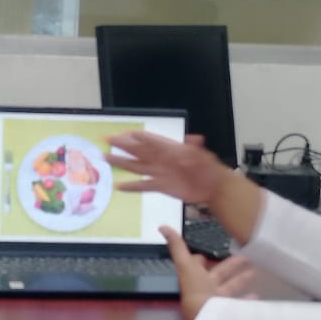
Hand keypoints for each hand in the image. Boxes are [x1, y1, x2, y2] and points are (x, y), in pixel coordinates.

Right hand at [105, 132, 230, 204]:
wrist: (214, 186)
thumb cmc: (209, 168)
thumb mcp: (203, 155)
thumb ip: (196, 148)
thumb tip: (194, 140)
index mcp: (170, 149)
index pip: (151, 140)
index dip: (138, 136)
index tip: (124, 132)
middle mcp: (162, 160)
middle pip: (138, 151)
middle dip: (122, 145)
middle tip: (108, 139)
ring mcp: (160, 173)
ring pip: (136, 166)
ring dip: (121, 163)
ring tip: (107, 158)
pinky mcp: (162, 186)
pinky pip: (143, 186)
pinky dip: (132, 186)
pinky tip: (120, 186)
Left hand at [162, 226, 255, 319]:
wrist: (208, 318)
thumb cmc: (196, 291)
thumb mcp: (186, 265)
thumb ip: (177, 247)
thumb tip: (162, 226)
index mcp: (194, 278)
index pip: (197, 266)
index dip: (201, 259)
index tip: (209, 252)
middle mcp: (205, 290)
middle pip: (219, 275)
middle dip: (230, 265)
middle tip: (246, 257)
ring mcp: (218, 301)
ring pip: (231, 288)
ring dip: (241, 279)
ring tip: (254, 271)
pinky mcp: (230, 311)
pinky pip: (240, 304)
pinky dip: (247, 300)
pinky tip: (256, 296)